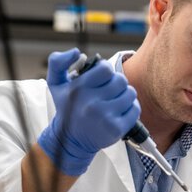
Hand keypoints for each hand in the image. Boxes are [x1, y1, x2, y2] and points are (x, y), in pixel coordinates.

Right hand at [38, 48, 139, 175]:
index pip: (106, 69)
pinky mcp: (117, 129)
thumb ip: (58, 61)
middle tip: (109, 91)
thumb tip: (76, 51)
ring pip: (130, 93)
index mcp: (78, 89)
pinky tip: (120, 112)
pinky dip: (131, 108)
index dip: (106, 71)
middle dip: (117, 83)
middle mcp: (91, 103)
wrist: (70, 139)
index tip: (101, 79)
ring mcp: (105, 117)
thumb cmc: (67, 108)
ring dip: (125, 95)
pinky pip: (135, 109)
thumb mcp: (55, 83)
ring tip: (114, 101)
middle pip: (121, 80)